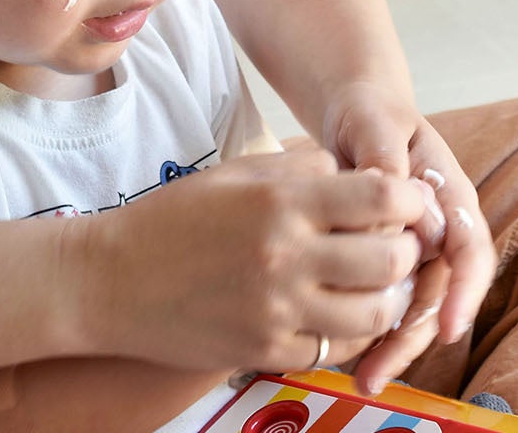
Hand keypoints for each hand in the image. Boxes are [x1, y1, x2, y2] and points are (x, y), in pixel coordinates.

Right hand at [72, 147, 428, 373]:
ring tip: (372, 285)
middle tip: (395, 247)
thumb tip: (355, 172)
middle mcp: (285, 255)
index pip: (381, 196)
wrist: (108, 280)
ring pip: (374, 314)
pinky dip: (344, 335)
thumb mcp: (234, 174)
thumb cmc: (172, 220)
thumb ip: (300, 168)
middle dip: (405, 251)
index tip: (407, 203)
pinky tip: (332, 315)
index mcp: (281, 201)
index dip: (409, 199)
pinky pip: (334, 350)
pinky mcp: (265, 349)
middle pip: (390, 259)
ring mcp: (277, 308)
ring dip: (385, 299)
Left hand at [322, 83, 496, 392]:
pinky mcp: (388, 260)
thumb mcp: (376, 123)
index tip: (447, 328)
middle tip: (381, 371)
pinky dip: (371, 329)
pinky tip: (347, 356)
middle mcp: (442, 229)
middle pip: (441, 294)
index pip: (471, 251)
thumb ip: (384, 160)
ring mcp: (417, 248)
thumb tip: (395, 205)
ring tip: (364, 379)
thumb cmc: (370, 113)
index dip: (463, 293)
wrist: (356, 112)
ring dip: (393, 345)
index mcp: (451, 195)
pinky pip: (387, 300)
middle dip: (416, 336)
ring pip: (415, 306)